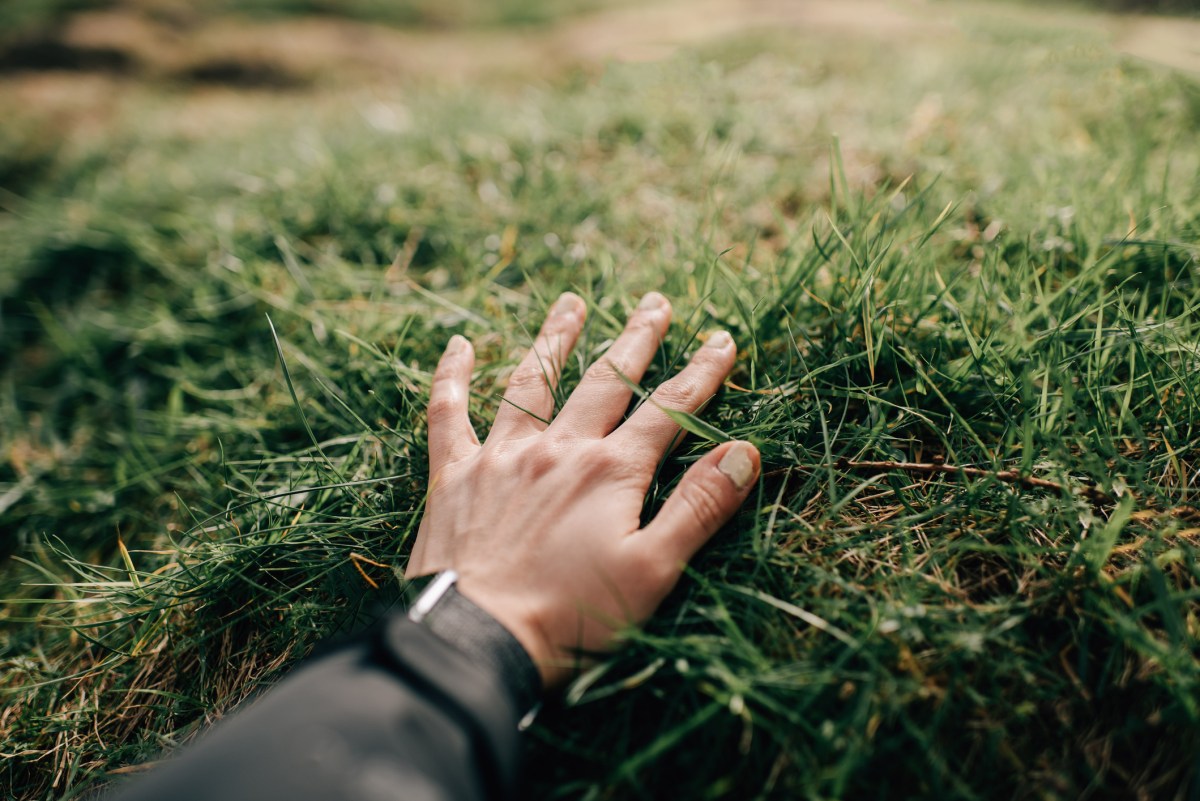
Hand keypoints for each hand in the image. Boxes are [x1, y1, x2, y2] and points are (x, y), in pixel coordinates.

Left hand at [405, 292, 759, 686]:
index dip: (701, 373)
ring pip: (533, 382)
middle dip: (636, 340)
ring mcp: (501, 456)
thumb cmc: (572, 616)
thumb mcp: (653, 570)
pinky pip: (449, 412)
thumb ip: (699, 507)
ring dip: (555, 339)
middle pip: (605, 382)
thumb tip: (744, 451)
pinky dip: (452, 377)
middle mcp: (558, 449)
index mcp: (610, 471)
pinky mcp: (453, 476)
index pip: (668, 411)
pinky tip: (459, 344)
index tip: (723, 340)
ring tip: (572, 303)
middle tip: (655, 301)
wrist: (477, 641)